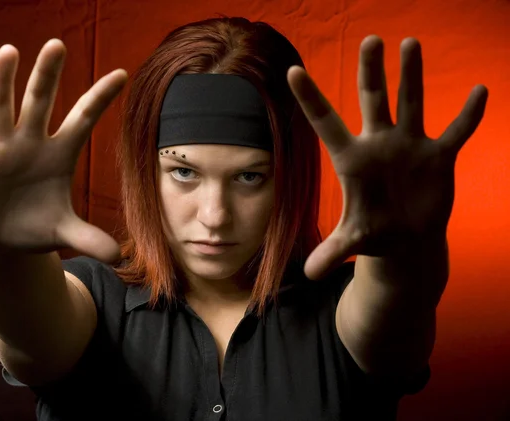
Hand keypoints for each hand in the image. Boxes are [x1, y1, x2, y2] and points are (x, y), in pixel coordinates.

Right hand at [0, 39, 126, 262]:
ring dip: (2, 81)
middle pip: (39, 103)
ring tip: (10, 52)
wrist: (0, 241)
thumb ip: (89, 239)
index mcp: (58, 155)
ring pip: (0, 108)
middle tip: (58, 45)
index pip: (82, 119)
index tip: (122, 74)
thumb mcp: (63, 233)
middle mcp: (29, 144)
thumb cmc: (36, 227)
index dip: (100, 98)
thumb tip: (119, 258)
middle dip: (47, 76)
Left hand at [287, 35, 487, 279]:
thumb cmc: (375, 234)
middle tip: (371, 40)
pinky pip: (456, 131)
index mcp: (353, 160)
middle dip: (372, 71)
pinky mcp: (439, 157)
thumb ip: (333, 251)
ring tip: (409, 43)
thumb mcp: (354, 241)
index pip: (327, 122)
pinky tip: (480, 92)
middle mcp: (380, 144)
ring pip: (412, 102)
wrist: (406, 239)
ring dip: (412, 75)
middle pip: (374, 99)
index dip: (311, 99)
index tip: (293, 70)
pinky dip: (468, 115)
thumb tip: (308, 273)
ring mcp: (410, 147)